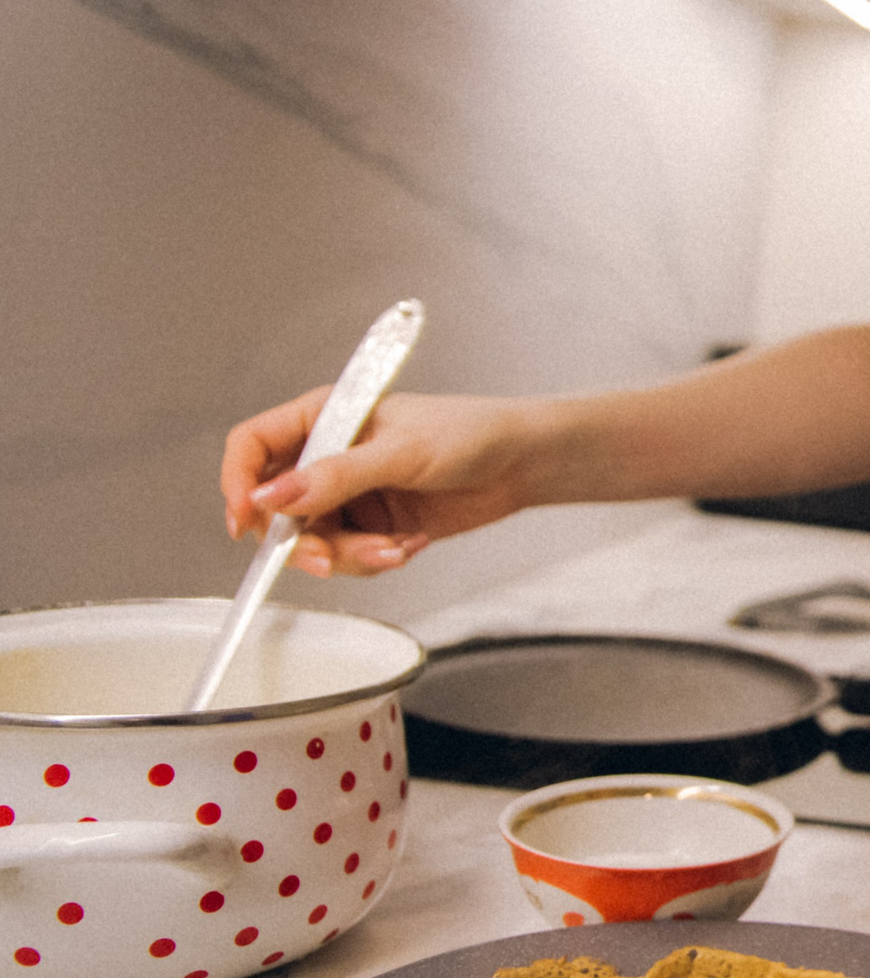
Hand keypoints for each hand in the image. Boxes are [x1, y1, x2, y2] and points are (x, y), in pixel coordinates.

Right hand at [218, 389, 548, 577]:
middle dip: (302, 540)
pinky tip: (410, 544)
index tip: (246, 521)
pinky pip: (349, 556)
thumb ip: (336, 477)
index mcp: (325, 418)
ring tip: (395, 548)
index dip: (238, 483)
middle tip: (328, 558)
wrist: (522, 463)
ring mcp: (350, 495)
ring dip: (349, 555)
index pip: (253, 447)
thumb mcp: (401, 452)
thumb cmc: (470, 433)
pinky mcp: (373, 525)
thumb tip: (272, 498)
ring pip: (313, 541)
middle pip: (275, 509)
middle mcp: (329, 457)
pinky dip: (374, 559)